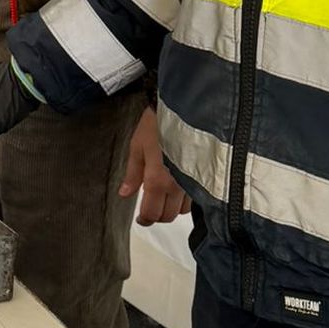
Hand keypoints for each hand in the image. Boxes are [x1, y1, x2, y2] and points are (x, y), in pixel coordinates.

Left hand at [120, 105, 189, 224]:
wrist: (185, 107)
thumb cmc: (158, 123)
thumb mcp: (138, 146)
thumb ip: (132, 174)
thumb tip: (125, 193)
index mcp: (157, 180)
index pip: (152, 214)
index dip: (145, 220)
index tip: (141, 219)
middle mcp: (177, 185)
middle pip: (168, 216)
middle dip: (158, 214)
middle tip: (151, 206)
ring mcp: (192, 182)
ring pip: (183, 209)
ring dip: (172, 207)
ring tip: (164, 195)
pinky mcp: (204, 176)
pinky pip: (194, 197)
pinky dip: (185, 198)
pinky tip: (179, 187)